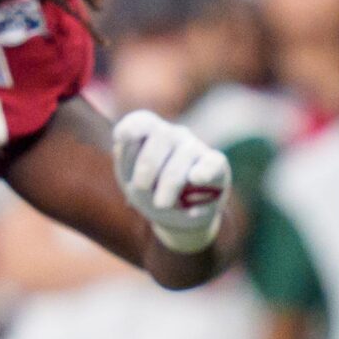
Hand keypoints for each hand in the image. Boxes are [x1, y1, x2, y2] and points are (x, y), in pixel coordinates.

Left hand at [113, 109, 229, 252]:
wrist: (179, 217)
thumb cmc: (152, 194)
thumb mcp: (134, 186)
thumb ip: (133, 172)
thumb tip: (136, 162)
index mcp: (150, 136)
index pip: (142, 122)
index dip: (132, 127)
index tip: (121, 138)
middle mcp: (174, 135)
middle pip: (161, 136)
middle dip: (147, 165)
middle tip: (141, 188)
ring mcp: (196, 148)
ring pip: (184, 155)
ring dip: (170, 183)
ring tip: (161, 204)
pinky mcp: (217, 165)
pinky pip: (212, 165)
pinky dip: (202, 176)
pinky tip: (194, 192)